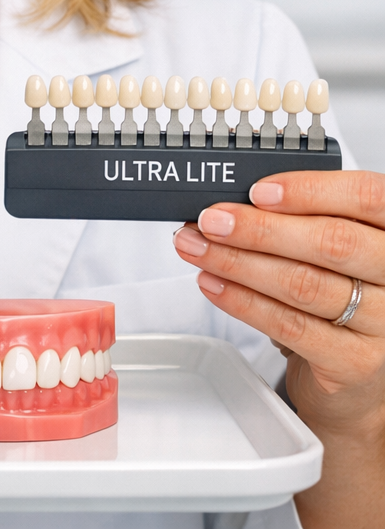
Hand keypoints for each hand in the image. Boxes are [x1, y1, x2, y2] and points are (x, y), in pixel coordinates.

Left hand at [173, 170, 384, 526]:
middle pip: (332, 242)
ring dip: (238, 263)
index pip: (366, 198)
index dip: (311, 191)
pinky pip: (291, 326)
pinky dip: (242, 301)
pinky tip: (214, 284)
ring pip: (304, 284)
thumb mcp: (332, 247)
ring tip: (199, 249)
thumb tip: (233, 202)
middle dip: (258, 229)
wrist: (356, 373)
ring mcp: (383, 323)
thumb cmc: (341, 293)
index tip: (258, 191)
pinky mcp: (355, 362)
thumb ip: (300, 219)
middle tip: (212, 221)